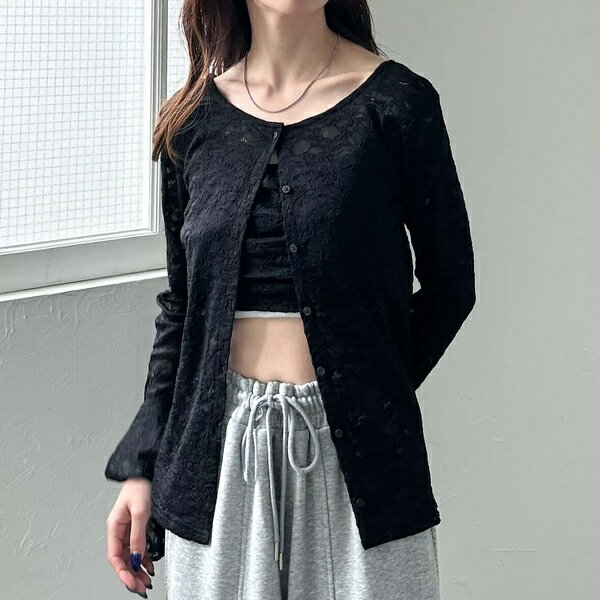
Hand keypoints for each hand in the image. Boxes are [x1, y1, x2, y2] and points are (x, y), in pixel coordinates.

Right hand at [106, 477, 154, 596]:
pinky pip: (140, 547)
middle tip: (142, 588)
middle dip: (132, 575)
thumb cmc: (142, 484)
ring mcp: (130, 528)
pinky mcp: (141, 525)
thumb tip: (137, 558)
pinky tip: (150, 566)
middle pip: (124, 558)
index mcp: (115, 526)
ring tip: (147, 582)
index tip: (132, 583)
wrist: (150, 469)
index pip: (115, 556)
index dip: (123, 572)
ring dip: (138, 569)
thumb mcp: (140, 511)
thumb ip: (138, 535)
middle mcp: (121, 529)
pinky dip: (145, 558)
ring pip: (132, 555)